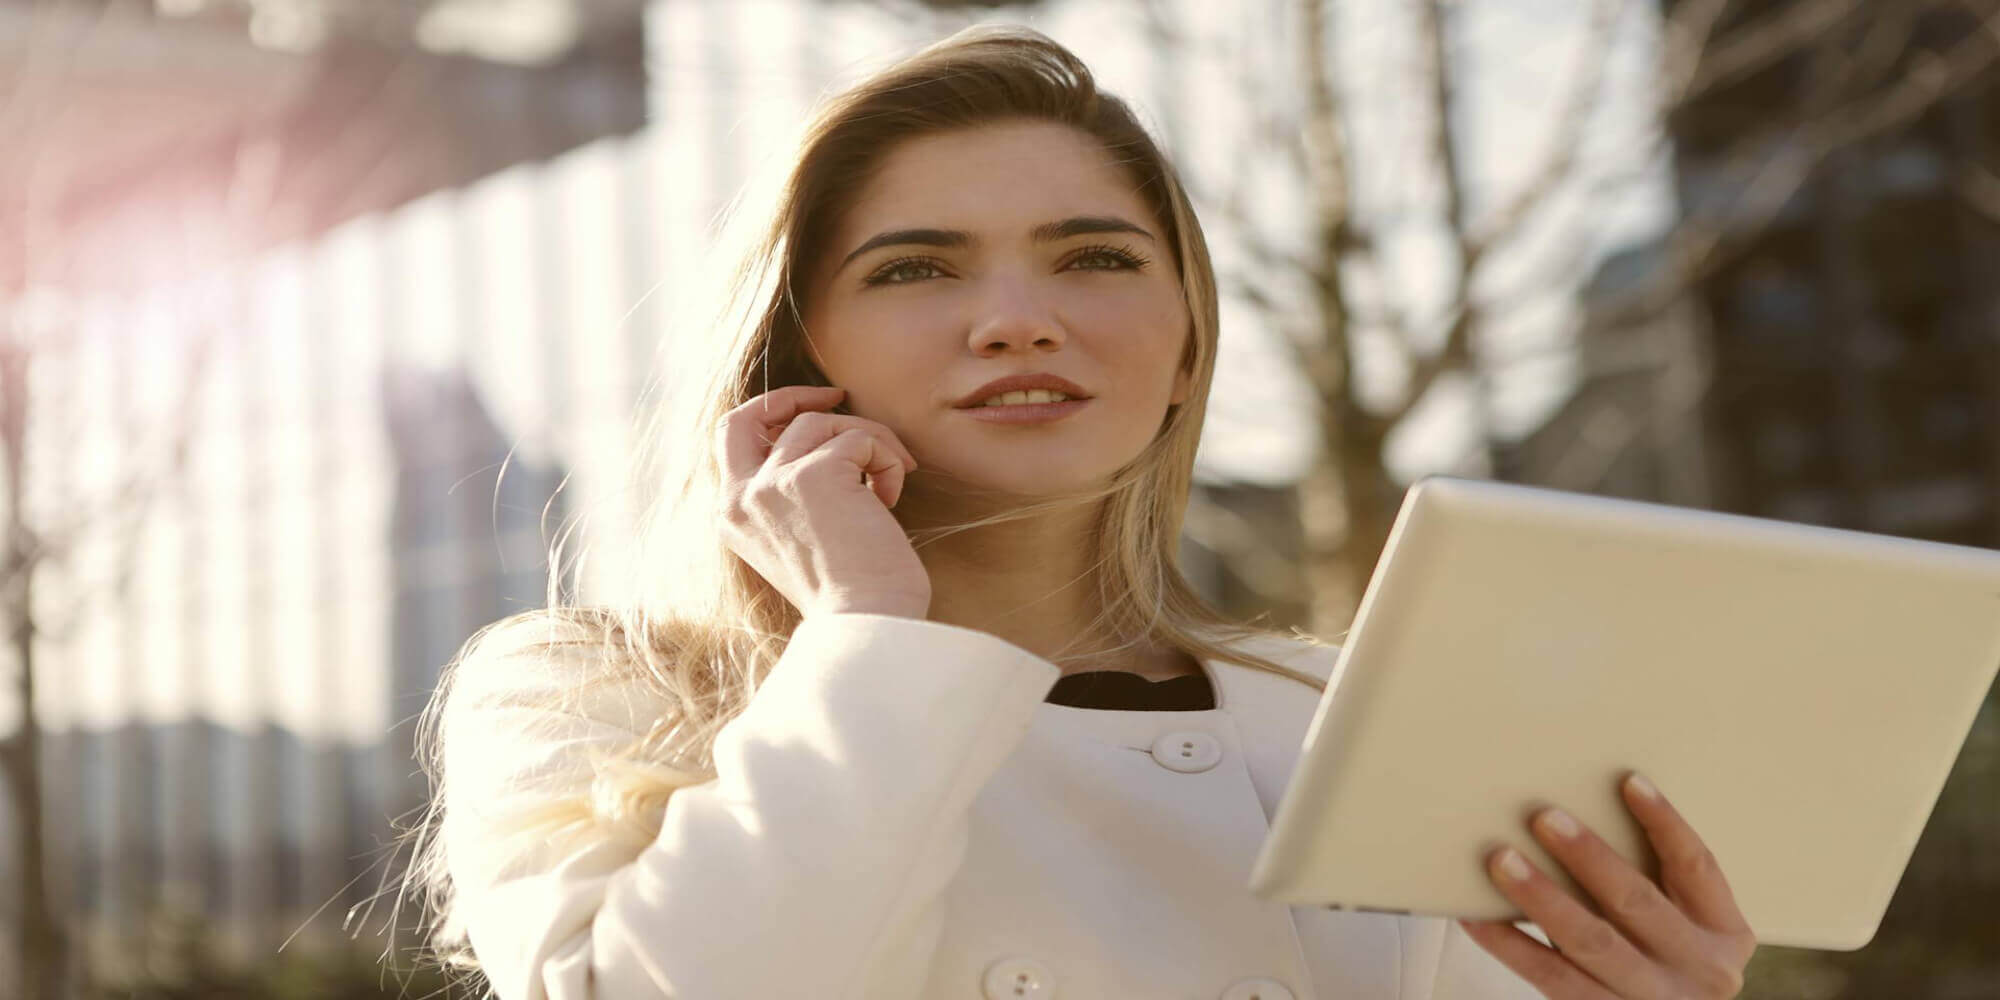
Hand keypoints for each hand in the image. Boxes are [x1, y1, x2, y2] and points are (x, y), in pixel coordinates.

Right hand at [716, 385, 930, 618]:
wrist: (867, 623)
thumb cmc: (849, 592)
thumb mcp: (799, 537)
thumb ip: (790, 494)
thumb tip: (823, 440)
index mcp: (731, 515)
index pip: (731, 438)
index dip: (771, 414)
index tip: (815, 410)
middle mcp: (741, 496)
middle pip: (751, 414)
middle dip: (795, 396)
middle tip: (841, 398)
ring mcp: (772, 483)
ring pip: (823, 423)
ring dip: (868, 442)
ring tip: (888, 485)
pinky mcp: (813, 475)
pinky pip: (860, 440)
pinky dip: (886, 459)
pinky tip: (891, 500)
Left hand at [1458, 772, 1757, 998]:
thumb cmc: (1660, 959)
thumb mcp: (1680, 927)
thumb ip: (1648, 882)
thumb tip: (1572, 814)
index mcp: (1726, 933)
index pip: (1697, 866)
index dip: (1664, 822)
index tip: (1628, 781)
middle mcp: (1701, 970)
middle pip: (1637, 902)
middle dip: (1589, 856)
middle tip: (1544, 817)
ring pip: (1591, 942)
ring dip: (1542, 897)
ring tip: (1501, 860)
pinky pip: (1552, 978)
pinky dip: (1510, 945)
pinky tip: (1477, 918)